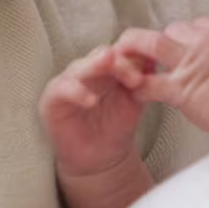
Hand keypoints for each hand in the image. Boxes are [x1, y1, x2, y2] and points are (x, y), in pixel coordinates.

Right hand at [39, 44, 151, 178]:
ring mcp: (68, 81)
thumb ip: (142, 79)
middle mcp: (87, 69)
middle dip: (118, 61)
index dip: (134, 55)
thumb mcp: (134, 100)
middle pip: (102, 55)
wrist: (100, 158)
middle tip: (133, 72)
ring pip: (80, 67)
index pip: (120, 50)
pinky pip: (61, 89)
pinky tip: (91, 100)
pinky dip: (76, 91)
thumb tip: (156, 56)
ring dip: (95, 67)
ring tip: (109, 67)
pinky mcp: (52, 99)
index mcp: (108, 66)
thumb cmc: (117, 125)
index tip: (151, 64)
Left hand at [113, 17, 208, 135]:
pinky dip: (136, 85)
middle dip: (158, 38)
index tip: (180, 47)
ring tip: (123, 57)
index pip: (195, 25)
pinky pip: (149, 83)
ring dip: (134, 47)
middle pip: (172, 29)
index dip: (184, 36)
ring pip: (152, 44)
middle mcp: (204, 43)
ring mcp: (191, 64)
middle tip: (143, 48)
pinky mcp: (181, 89)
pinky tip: (131, 90)